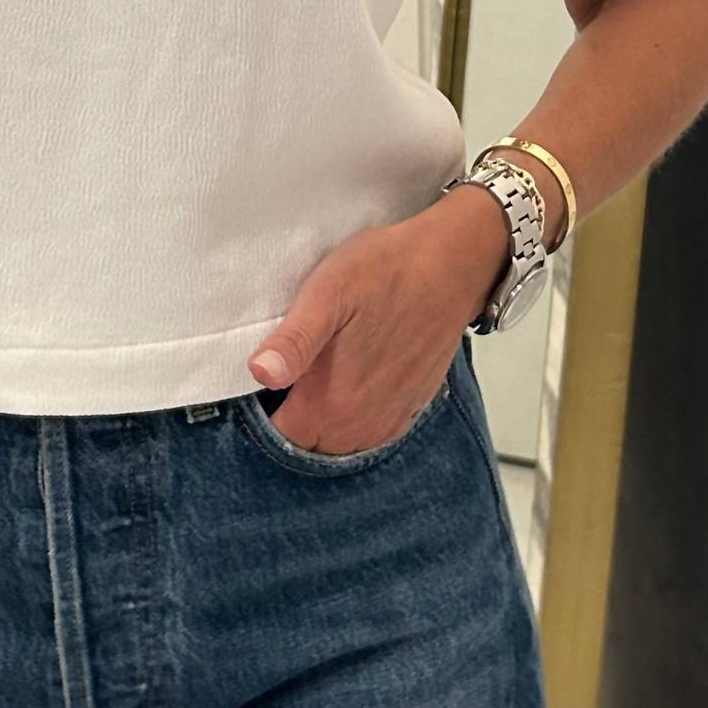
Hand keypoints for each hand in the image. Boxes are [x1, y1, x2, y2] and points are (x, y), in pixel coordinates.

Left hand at [245, 184, 510, 454]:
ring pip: (341, 443)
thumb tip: (259, 374)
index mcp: (335, 402)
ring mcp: (392, 415)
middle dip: (290, 421)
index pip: (281, 437)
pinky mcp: (412, 404)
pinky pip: (371, 433)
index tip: (255, 384)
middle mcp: (365, 421)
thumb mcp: (327, 293)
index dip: (262, 415)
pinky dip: (352, 421)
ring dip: (321, 423)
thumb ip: (294, 340)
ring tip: (309, 379)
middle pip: (309, 444)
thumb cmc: (385, 272)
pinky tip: (345, 386)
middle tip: (282, 375)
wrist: (452, 263)